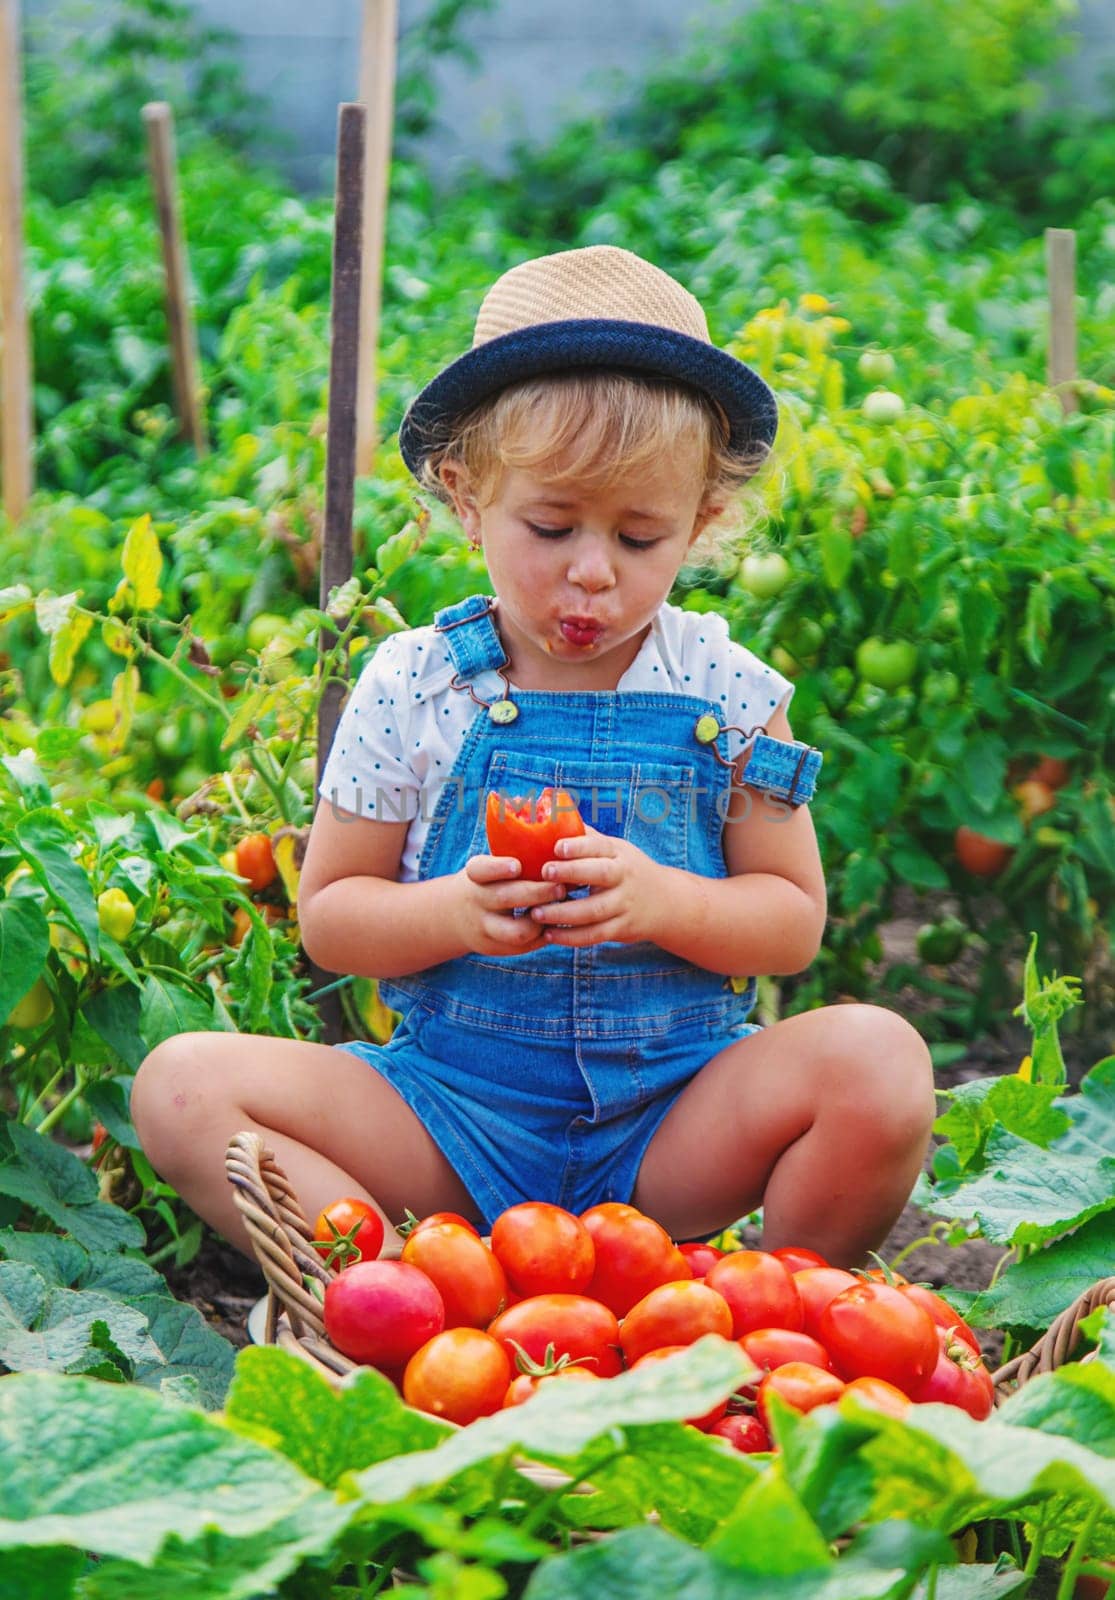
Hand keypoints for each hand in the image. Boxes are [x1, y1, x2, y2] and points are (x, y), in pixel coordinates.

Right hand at [451, 855, 565, 956]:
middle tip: (561, 887)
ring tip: (562, 910)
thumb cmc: (489, 882)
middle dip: (537, 893)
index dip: (498, 868)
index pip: (481, 869)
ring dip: (543, 921)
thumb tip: (563, 844)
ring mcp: (485, 927)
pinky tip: (556, 924)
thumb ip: (516, 857)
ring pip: (516, 932)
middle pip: (505, 898)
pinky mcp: (495, 947)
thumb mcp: (490, 867)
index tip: (517, 866)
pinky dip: (544, 935)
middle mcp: (477, 900)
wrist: (455, 917)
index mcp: (476, 875)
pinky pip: (524, 946)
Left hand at [528, 826, 668, 946]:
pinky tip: (549, 935)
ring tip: (536, 913)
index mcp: (618, 854)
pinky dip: (571, 938)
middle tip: (544, 872)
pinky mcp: (623, 928)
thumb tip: (551, 815)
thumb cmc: (627, 870)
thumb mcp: (615, 850)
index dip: (579, 846)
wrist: (666, 903)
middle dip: (572, 872)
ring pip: (594, 910)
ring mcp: (625, 904)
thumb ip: (586, 838)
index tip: (557, 847)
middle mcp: (624, 877)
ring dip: (563, 913)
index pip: (599, 846)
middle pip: (599, 874)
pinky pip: (596, 934)